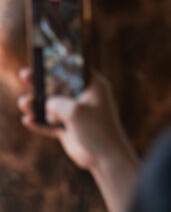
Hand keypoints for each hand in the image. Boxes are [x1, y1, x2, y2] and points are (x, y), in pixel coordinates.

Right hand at [18, 67, 134, 173]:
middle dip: (41, 82)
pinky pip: (51, 123)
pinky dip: (40, 122)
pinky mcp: (69, 129)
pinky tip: (28, 120)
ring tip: (24, 103)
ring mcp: (76, 113)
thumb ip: (57, 103)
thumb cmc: (96, 129)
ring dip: (37, 104)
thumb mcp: (74, 111)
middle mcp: (84, 96)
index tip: (46, 54)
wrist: (105, 157)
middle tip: (25, 75)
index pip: (75, 67)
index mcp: (93, 85)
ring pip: (52, 105)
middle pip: (59, 85)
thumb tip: (45, 104)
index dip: (61, 60)